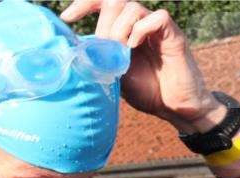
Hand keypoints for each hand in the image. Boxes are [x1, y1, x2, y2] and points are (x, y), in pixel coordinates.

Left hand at [60, 0, 223, 132]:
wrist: (173, 106)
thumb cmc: (144, 90)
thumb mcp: (111, 74)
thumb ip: (97, 58)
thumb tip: (71, 50)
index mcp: (122, 31)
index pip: (103, 3)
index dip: (85, 4)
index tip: (67, 17)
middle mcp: (139, 24)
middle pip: (115, 1)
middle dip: (104, 23)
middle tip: (107, 48)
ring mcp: (156, 28)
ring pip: (132, 7)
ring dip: (120, 30)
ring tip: (122, 52)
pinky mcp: (173, 35)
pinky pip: (158, 17)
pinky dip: (141, 30)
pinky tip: (134, 47)